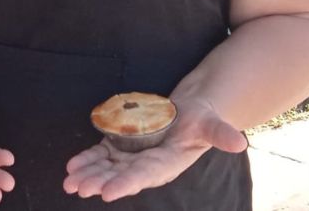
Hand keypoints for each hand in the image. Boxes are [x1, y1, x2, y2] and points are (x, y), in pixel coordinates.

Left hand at [62, 96, 247, 202]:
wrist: (190, 114)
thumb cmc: (202, 120)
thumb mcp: (212, 124)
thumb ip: (221, 134)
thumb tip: (239, 142)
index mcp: (166, 164)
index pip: (144, 176)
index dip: (126, 183)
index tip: (108, 192)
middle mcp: (146, 166)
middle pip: (120, 176)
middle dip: (99, 182)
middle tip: (79, 188)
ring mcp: (131, 157)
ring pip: (106, 169)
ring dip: (88, 175)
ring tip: (68, 183)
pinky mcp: (121, 147)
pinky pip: (100, 155)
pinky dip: (86, 160)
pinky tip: (70, 166)